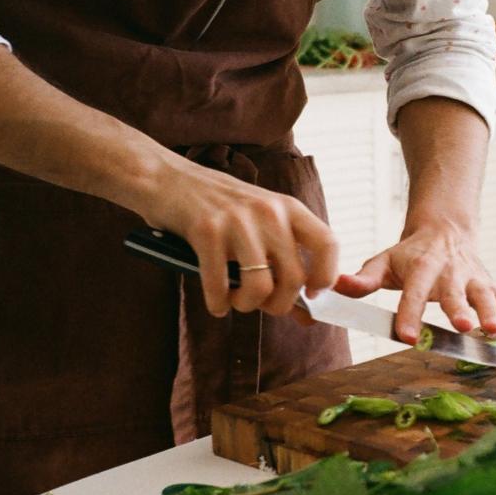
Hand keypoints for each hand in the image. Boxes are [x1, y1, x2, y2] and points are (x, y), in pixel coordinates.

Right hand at [137, 158, 339, 317]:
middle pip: (294, 278)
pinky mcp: (206, 231)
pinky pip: (219, 286)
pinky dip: (218, 303)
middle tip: (262, 304)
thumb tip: (308, 316)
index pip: (328, 244)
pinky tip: (216, 302)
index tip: (311, 294)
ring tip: (236, 301)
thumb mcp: (260, 222)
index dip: (326, 277)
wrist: (167, 178)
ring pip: (260, 287)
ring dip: (247, 305)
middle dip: (279, 304)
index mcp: (289, 207)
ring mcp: (238, 220)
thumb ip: (284, 261)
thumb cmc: (218, 209)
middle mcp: (269, 211)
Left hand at [335, 222, 495, 343]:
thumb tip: (337, 287)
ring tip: (495, 331)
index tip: (406, 336)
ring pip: (484, 295)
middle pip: (455, 293)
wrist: (445, 229)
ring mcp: (473, 278)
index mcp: (420, 268)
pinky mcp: (489, 283)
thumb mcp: (384, 261)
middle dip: (459, 310)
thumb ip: (364, 278)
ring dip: (492, 313)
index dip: (409, 314)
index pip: (413, 293)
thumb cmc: (410, 253)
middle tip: (463, 327)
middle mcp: (449, 273)